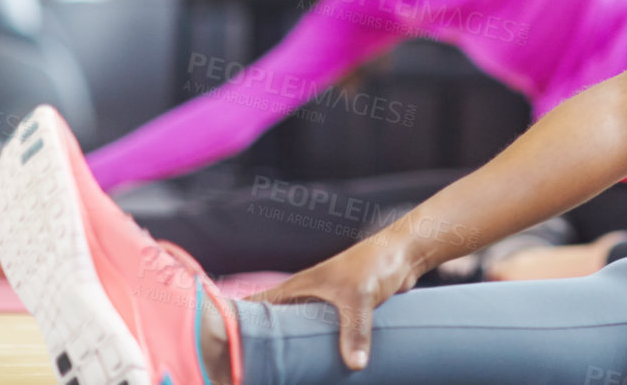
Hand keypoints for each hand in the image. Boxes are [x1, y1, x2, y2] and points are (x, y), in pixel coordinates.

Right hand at [245, 232, 422, 370]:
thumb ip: (354, 330)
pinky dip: (315, 356)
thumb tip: (355, 365)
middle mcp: (303, 299)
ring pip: (297, 338)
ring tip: (277, 379)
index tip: (221, 354)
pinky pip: (320, 342)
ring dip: (290, 356)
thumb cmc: (376, 263)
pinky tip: (313, 374)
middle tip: (250, 376)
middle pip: (272, 330)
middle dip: (260, 352)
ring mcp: (321, 309)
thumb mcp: (360, 297)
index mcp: (296, 289)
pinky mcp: (341, 318)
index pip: (254, 309)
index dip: (233, 327)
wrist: (406, 254)